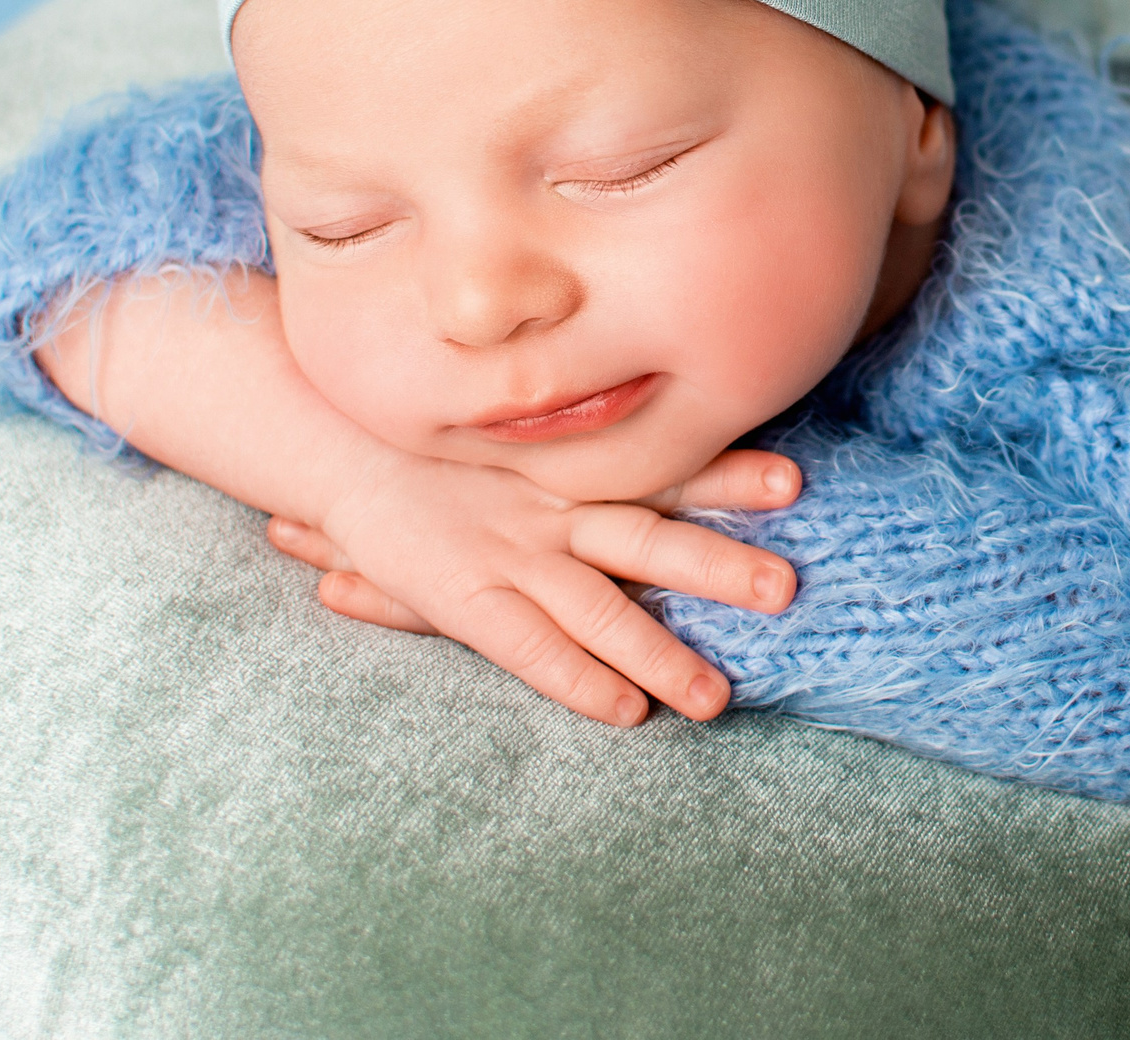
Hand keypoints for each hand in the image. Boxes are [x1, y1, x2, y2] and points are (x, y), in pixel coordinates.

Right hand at [263, 447, 800, 727]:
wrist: (334, 440)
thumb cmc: (442, 435)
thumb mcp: (519, 421)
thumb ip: (584, 431)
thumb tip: (666, 418)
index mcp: (573, 463)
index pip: (664, 464)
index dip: (727, 472)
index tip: (795, 479)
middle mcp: (551, 505)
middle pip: (649, 536)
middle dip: (719, 565)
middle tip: (788, 590)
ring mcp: (509, 552)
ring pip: (598, 607)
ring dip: (659, 652)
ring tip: (717, 700)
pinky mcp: (463, 597)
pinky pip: (530, 648)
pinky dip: (577, 679)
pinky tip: (624, 711)